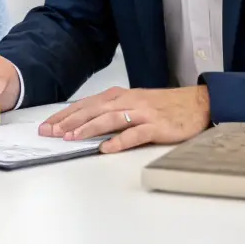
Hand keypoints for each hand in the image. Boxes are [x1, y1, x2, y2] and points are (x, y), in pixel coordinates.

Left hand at [39, 85, 210, 153]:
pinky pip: (135, 134)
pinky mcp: (157, 126)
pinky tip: (106, 148)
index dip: (65, 115)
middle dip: (69, 121)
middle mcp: (127, 101)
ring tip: (71, 137)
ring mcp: (142, 113)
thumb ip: (112, 111)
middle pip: (92, 110)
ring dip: (88, 128)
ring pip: (109, 118)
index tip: (47, 125)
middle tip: (50, 132)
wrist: (197, 103)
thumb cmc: (163, 106)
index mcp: (119, 95)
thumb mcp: (133, 103)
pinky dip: (119, 140)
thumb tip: (84, 123)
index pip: (85, 105)